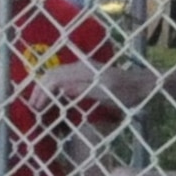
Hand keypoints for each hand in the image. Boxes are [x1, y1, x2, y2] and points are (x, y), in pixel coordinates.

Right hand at [29, 59, 148, 115]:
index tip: (37, 108)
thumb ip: (83, 90)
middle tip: (33, 108)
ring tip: (38, 104)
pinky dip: (53, 88)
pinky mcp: (85, 74)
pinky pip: (63, 78)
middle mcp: (80, 66)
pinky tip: (52, 99)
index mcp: (83, 70)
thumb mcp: (106, 94)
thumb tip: (60, 88)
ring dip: (45, 88)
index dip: (42, 93)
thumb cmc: (127, 93)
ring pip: (55, 75)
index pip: (54, 78)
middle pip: (51, 74)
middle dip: (39, 90)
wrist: (142, 85)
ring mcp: (82, 69)